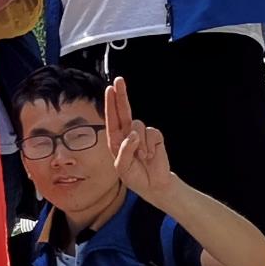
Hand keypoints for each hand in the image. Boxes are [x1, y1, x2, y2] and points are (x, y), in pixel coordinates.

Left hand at [106, 75, 174, 204]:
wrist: (153, 185)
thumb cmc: (134, 177)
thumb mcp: (122, 167)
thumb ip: (125, 150)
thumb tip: (133, 134)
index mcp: (116, 139)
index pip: (112, 118)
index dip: (111, 103)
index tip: (110, 89)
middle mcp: (127, 133)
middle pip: (124, 110)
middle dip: (121, 95)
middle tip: (119, 81)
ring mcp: (142, 134)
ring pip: (138, 124)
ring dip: (140, 142)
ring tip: (143, 156)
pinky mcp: (154, 137)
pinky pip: (151, 133)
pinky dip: (150, 145)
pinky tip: (151, 155)